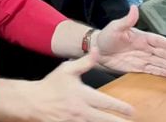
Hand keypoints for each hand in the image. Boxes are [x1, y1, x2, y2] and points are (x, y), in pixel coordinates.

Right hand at [0, 50, 133, 121]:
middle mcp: (82, 112)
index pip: (106, 103)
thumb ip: (85, 62)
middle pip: (106, 120)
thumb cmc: (52, 85)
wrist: (34, 102)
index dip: (121, 108)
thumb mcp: (67, 69)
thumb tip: (97, 50)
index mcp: (83, 96)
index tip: (131, 111)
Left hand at [96, 6, 165, 77]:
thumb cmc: (107, 36)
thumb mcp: (116, 26)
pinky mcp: (137, 68)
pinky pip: (151, 70)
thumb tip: (134, 7)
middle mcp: (144, 48)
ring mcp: (142, 58)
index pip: (157, 40)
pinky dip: (160, 73)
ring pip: (158, 63)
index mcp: (141, 37)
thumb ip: (127, 20)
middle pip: (161, 54)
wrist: (97, 50)